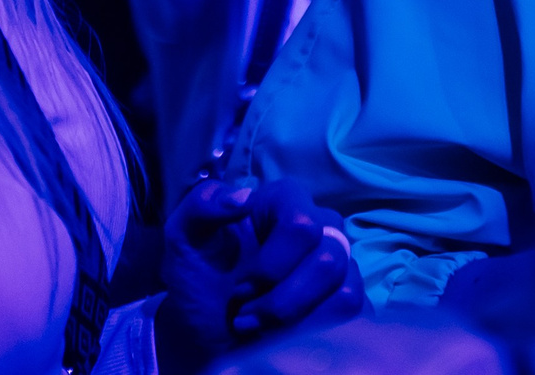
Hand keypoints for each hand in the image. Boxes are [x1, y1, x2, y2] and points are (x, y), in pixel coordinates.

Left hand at [157, 178, 363, 373]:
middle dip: (281, 301)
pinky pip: (352, 314)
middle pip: (327, 260)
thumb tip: (243, 197)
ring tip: (260, 329)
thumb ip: (202, 205)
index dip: (272, 267)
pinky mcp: (345, 298)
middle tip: (245, 314)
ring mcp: (338, 263)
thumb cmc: (197, 276)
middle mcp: (320, 225)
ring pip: (344, 292)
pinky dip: (315, 333)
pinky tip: (284, 338)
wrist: (203, 326)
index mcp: (284, 200)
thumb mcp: (182, 237)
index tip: (239, 289)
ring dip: (296, 321)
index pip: (302, 225)